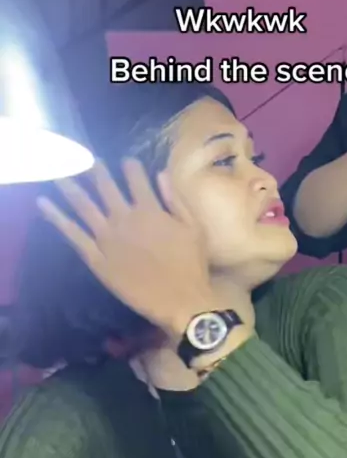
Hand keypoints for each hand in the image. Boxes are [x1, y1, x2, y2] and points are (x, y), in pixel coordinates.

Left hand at [37, 159, 218, 338]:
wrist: (179, 300)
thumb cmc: (191, 265)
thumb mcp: (193, 227)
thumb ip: (175, 199)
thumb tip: (160, 174)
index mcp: (149, 209)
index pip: (135, 176)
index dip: (129, 165)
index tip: (125, 160)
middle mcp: (124, 218)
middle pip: (104, 185)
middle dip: (92, 169)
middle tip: (82, 157)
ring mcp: (107, 238)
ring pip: (82, 205)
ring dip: (68, 185)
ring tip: (57, 170)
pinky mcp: (96, 258)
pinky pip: (72, 234)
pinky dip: (56, 217)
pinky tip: (43, 203)